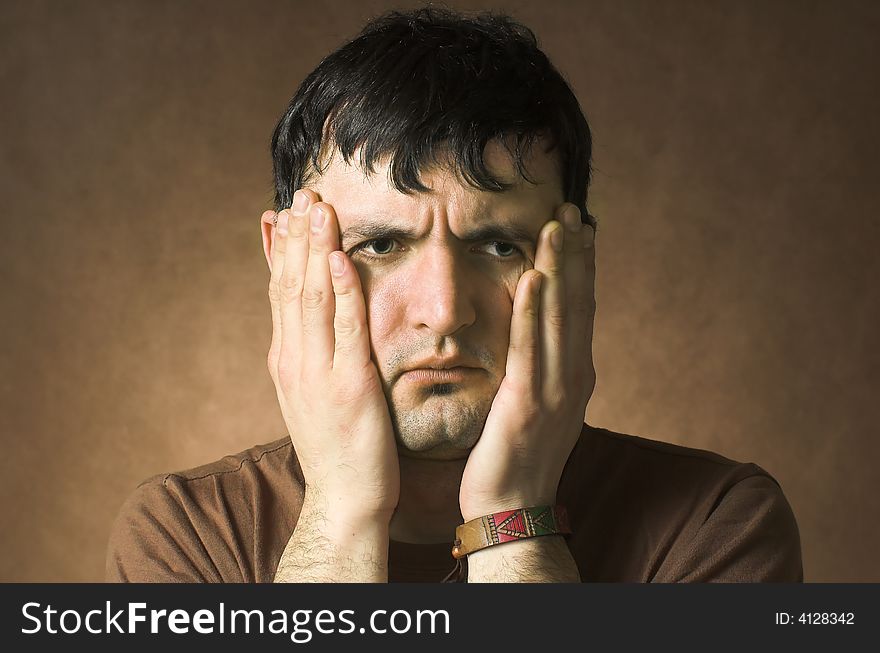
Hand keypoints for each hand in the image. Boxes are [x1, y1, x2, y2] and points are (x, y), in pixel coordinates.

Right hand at [264, 189, 399, 520]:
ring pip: (311, 298)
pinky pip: (345, 329)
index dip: (281, 249)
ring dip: (314, 249)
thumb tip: (306, 321)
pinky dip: (341, 291)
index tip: (283, 210)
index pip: (279, 292)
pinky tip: (340, 258)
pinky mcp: (350, 385)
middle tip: (303, 191)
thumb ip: (309, 352)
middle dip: (297, 236)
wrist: (344, 499)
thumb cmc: (336, 446)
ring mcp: (319, 372)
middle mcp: (294, 360)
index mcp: (286, 360)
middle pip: (290, 285)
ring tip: (318, 206)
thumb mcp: (312, 393)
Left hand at [459, 203, 595, 520]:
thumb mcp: (534, 403)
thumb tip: (534, 336)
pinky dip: (534, 311)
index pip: (580, 307)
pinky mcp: (530, 405)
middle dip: (576, 253)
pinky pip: (530, 348)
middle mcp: (573, 375)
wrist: (512, 508)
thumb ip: (539, 366)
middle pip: (577, 302)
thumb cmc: (516, 456)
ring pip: (560, 317)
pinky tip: (533, 277)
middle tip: (572, 208)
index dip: (581, 265)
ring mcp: (556, 390)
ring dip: (560, 267)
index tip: (578, 225)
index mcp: (573, 372)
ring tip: (558, 225)